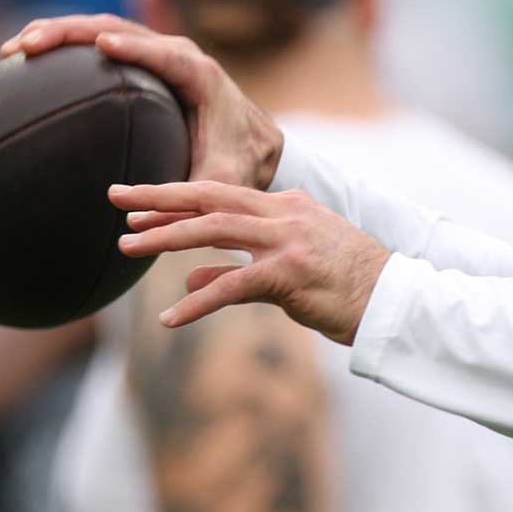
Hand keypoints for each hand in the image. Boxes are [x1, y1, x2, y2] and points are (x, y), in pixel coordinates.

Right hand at [1, 14, 283, 188]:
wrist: (251, 143)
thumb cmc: (236, 163)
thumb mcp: (219, 185)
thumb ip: (190, 199)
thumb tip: (134, 219)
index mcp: (200, 75)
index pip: (165, 54)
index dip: (134, 48)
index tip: (100, 45)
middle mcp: (176, 54)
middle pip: (120, 30)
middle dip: (72, 33)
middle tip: (28, 45)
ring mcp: (156, 51)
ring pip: (103, 28)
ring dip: (58, 33)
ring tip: (14, 47)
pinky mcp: (140, 58)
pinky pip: (99, 40)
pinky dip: (63, 43)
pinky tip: (25, 54)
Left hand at [108, 182, 392, 345]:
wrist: (397, 302)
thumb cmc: (347, 288)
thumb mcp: (288, 270)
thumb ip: (235, 267)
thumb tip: (187, 275)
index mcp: (286, 206)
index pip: (220, 193)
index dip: (175, 194)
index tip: (136, 199)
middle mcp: (284, 215)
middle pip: (209, 196)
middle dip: (159, 196)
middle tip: (115, 197)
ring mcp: (288, 242)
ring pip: (214, 229)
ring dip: (165, 238)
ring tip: (126, 247)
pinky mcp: (291, 275)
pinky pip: (233, 287)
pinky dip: (197, 301)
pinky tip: (170, 318)